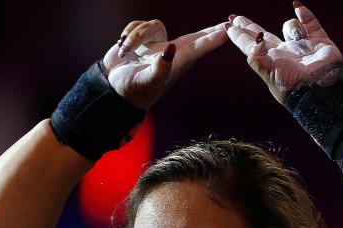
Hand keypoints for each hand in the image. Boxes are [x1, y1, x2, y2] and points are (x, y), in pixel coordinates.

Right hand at [102, 19, 227, 108]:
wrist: (112, 88)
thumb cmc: (132, 89)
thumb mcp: (146, 81)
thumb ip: (160, 67)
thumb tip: (171, 49)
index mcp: (177, 62)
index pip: (199, 47)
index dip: (214, 38)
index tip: (228, 30)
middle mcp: (171, 52)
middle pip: (196, 36)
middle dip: (211, 30)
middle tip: (229, 23)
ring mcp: (158, 44)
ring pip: (152, 25)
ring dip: (135, 37)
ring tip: (127, 53)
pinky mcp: (144, 38)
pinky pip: (138, 24)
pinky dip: (128, 35)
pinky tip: (124, 50)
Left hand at [225, 3, 342, 104]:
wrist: (319, 88)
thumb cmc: (291, 83)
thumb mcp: (267, 72)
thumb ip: (255, 56)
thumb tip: (256, 39)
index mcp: (270, 61)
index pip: (250, 45)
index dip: (239, 35)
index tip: (228, 24)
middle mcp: (284, 53)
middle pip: (264, 35)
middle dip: (250, 26)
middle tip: (237, 18)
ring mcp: (301, 47)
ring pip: (290, 27)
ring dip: (291, 26)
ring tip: (297, 37)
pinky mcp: (319, 42)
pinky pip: (312, 24)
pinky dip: (306, 15)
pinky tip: (297, 6)